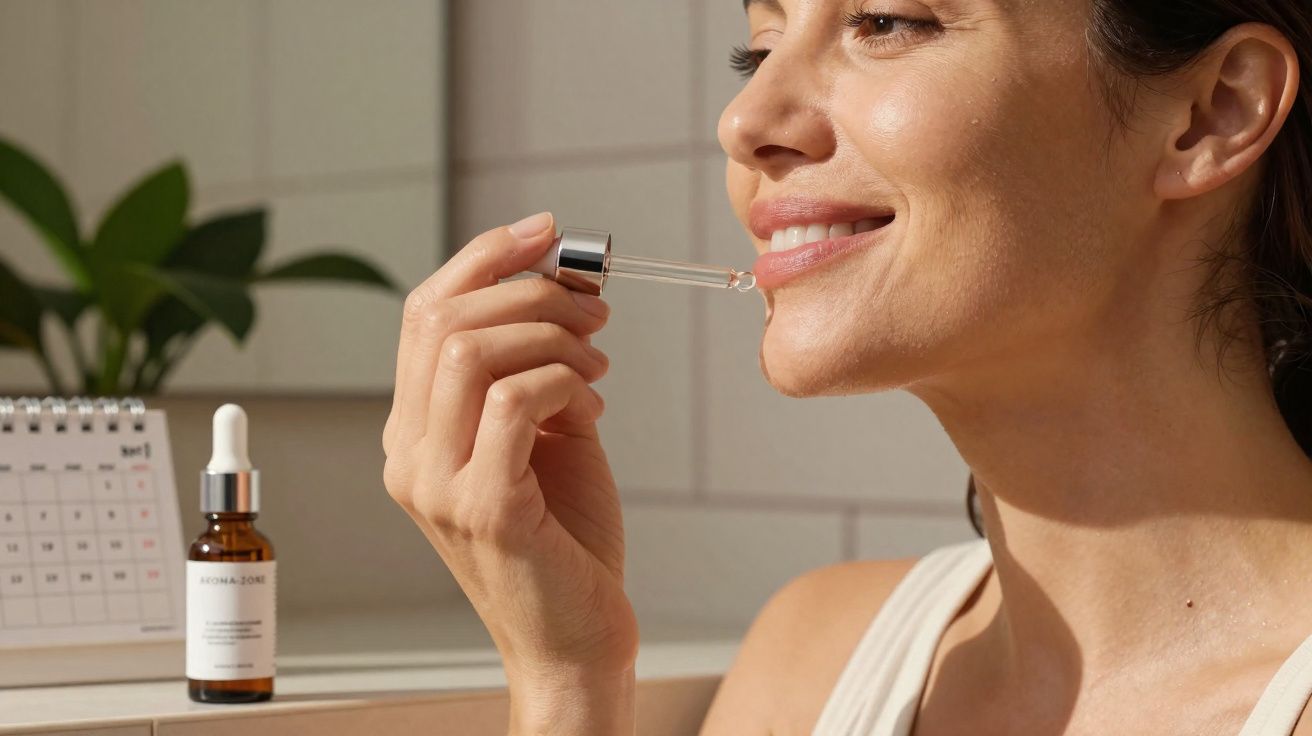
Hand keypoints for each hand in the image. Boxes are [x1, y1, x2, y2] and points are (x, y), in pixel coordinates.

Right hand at [382, 212, 638, 691]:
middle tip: (594, 308)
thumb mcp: (547, 437)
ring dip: (552, 336)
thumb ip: (537, 369)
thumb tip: (562, 287)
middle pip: (442, 319)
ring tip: (598, 361)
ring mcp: (435, 483)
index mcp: (414, 431)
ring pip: (471, 351)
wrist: (577, 642)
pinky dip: (564, 383)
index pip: (424, 312)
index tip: (549, 232)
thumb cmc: (565, 540)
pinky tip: (594, 409)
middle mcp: (407, 453)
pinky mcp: (482, 508)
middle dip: (531, 291)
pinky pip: (515, 402)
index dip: (485, 258)